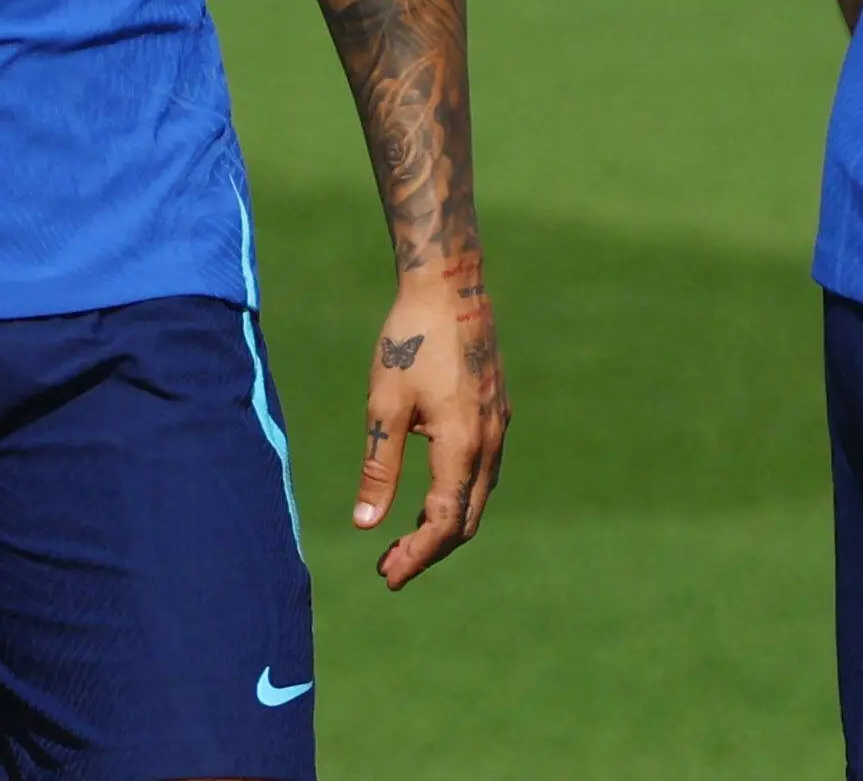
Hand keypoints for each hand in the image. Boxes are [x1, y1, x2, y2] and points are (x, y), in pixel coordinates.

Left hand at [352, 253, 507, 588]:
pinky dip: (458, 496)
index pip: (444, 523)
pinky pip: (483, 472)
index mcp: (461, 445)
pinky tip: (430, 494)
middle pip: (466, 519)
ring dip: (445, 525)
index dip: (416, 556)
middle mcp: (489, 442)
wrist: (450, 286)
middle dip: (430, 550)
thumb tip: (365, 526)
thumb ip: (378, 468)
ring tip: (404, 538)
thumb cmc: (410, 340)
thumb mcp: (385, 406)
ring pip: (478, 497)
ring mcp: (498, 427)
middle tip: (389, 566)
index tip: (387, 575)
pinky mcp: (497, 412)